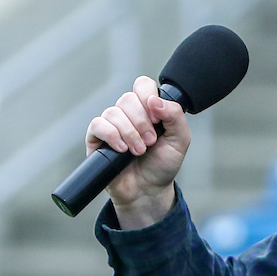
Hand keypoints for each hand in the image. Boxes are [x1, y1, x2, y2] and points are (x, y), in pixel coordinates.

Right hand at [85, 75, 191, 227]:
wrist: (148, 191)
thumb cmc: (163, 165)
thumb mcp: (180, 140)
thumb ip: (175, 116)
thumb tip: (154, 100)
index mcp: (148, 109)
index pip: (143, 85)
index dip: (148, 96)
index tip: (157, 119)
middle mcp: (128, 113)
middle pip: (128, 98)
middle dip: (142, 122)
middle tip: (151, 142)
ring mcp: (112, 125)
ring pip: (114, 112)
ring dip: (130, 132)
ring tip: (139, 151)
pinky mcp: (96, 138)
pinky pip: (98, 124)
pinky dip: (112, 135)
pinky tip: (122, 149)